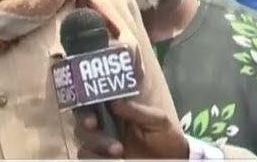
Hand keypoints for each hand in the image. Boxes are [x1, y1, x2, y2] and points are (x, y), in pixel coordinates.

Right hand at [75, 99, 189, 158]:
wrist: (174, 161)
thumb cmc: (166, 138)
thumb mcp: (158, 121)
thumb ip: (138, 111)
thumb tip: (116, 102)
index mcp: (116, 111)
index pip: (94, 101)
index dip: (87, 104)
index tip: (93, 116)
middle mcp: (105, 126)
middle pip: (82, 121)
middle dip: (85, 124)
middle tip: (94, 126)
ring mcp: (102, 144)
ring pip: (83, 141)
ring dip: (95, 145)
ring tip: (118, 151)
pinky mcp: (102, 158)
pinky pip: (86, 157)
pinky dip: (94, 158)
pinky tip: (113, 160)